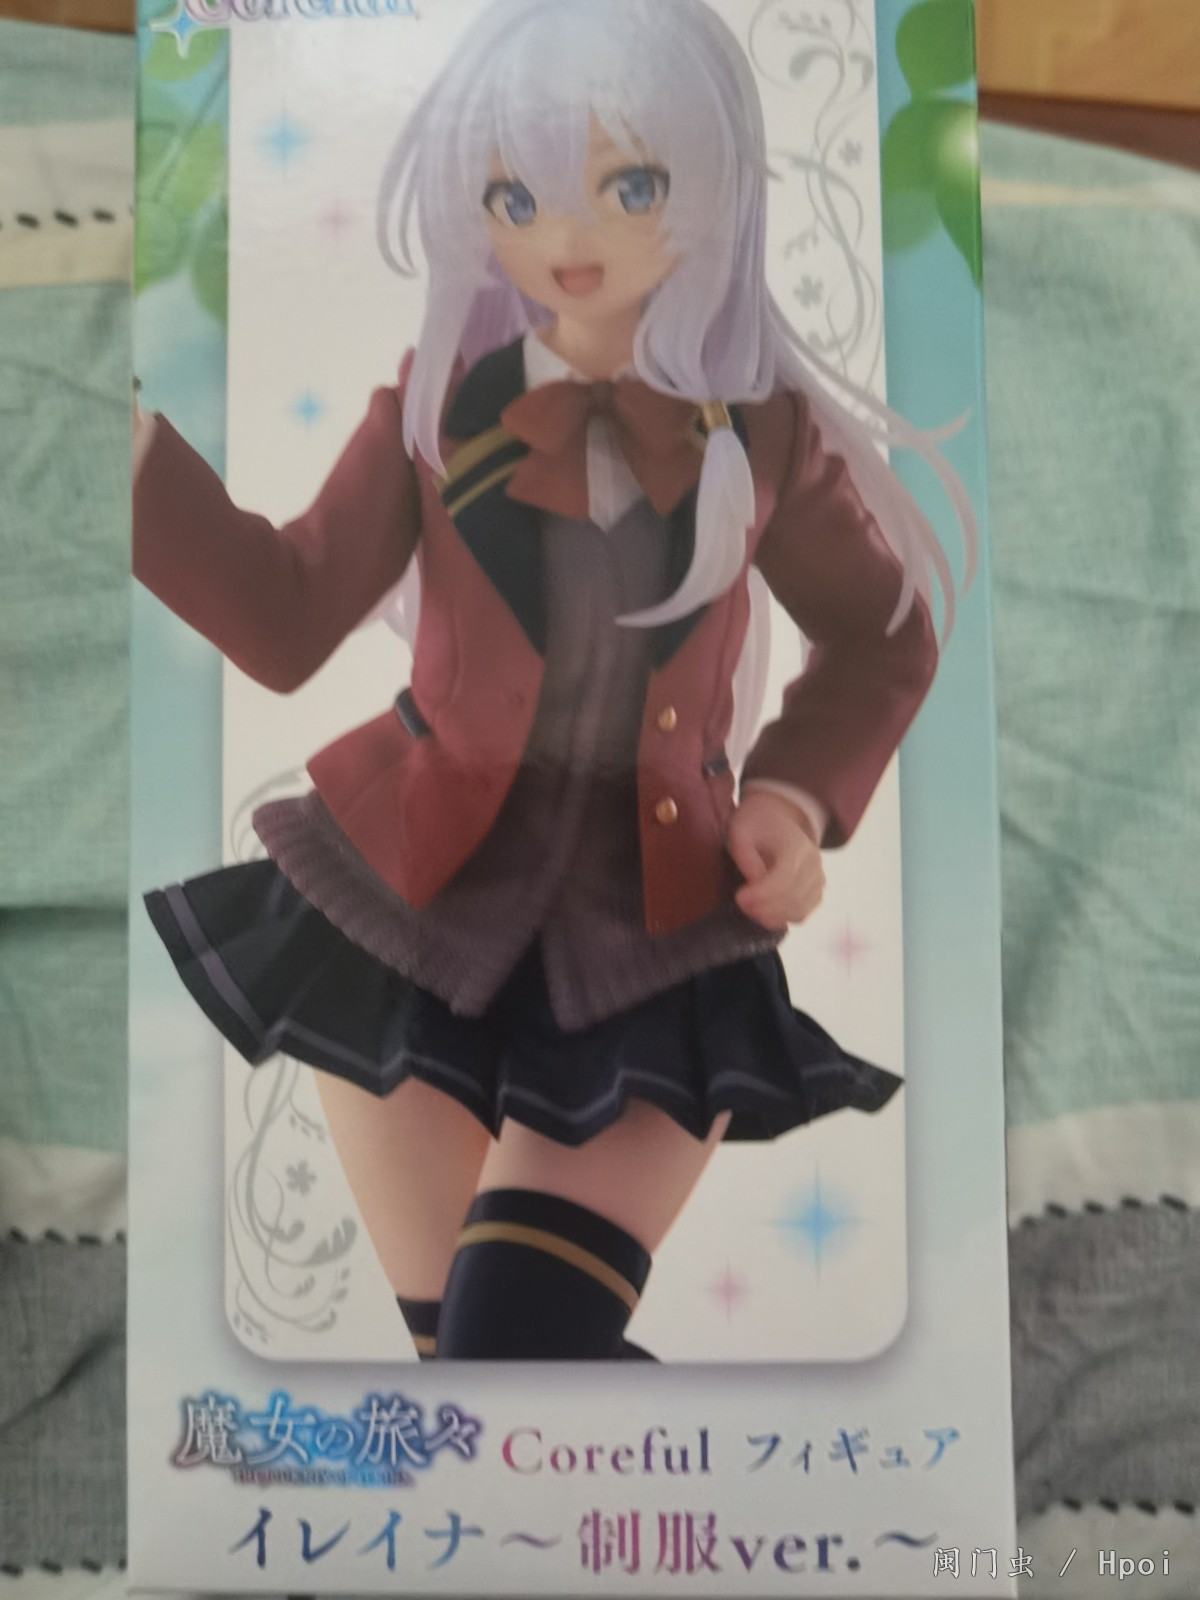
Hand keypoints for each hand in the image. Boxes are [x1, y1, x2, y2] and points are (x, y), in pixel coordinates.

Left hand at [726, 789, 824, 929]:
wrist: (777, 818)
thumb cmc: (755, 824)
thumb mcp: (741, 832)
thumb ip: (746, 857)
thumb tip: (755, 884)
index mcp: (797, 846)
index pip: (785, 879)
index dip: (762, 895)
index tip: (739, 898)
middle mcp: (814, 864)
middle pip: (793, 898)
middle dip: (763, 908)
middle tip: (741, 904)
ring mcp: (818, 879)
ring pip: (799, 911)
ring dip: (772, 916)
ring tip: (750, 908)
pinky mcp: (816, 892)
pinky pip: (803, 914)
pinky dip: (783, 918)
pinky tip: (764, 912)